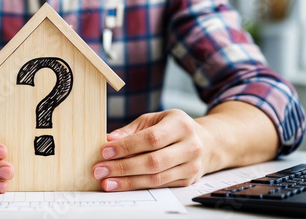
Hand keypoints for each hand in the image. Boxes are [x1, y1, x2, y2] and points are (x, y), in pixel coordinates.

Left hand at [92, 109, 207, 190]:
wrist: (206, 142)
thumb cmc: (173, 127)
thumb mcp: (154, 120)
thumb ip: (131, 130)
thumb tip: (109, 139)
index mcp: (180, 125)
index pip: (151, 138)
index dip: (126, 146)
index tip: (104, 151)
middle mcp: (190, 146)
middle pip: (153, 161)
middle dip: (122, 167)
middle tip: (99, 170)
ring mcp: (191, 166)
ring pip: (156, 178)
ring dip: (127, 182)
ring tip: (106, 182)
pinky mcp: (187, 181)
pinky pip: (159, 186)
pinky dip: (138, 186)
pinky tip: (121, 185)